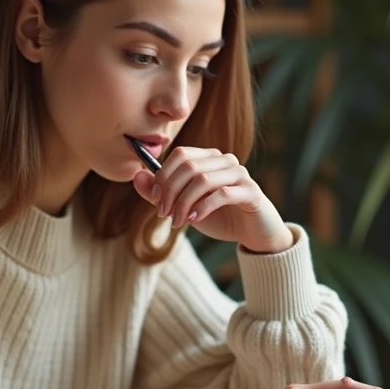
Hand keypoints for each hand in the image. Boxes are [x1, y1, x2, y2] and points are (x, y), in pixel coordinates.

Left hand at [132, 146, 292, 253]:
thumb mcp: (184, 207)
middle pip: (189, 166)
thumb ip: (160, 193)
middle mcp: (225, 161)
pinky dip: (203, 208)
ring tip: (178, 222)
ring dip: (184, 203)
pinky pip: (222, 194)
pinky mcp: (251, 192)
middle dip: (170, 191)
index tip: (156, 200)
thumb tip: (137, 176)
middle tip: (163, 214)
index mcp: (209, 158)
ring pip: (203, 179)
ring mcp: (240, 174)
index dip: (163, 176)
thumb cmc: (219, 217)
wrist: (252, 234)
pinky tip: (195, 220)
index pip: (181, 154)